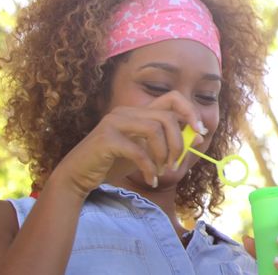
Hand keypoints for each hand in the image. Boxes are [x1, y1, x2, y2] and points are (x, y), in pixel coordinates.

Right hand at [48, 90, 203, 198]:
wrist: (77, 177)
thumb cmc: (113, 163)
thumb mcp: (145, 151)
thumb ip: (167, 143)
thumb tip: (198, 136)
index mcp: (137, 111)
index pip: (172, 98)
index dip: (190, 112)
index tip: (201, 131)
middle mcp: (126, 111)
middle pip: (167, 117)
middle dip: (178, 142)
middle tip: (176, 163)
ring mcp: (114, 122)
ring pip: (155, 129)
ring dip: (164, 154)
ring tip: (161, 171)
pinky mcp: (106, 139)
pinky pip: (138, 150)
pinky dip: (149, 168)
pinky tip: (151, 180)